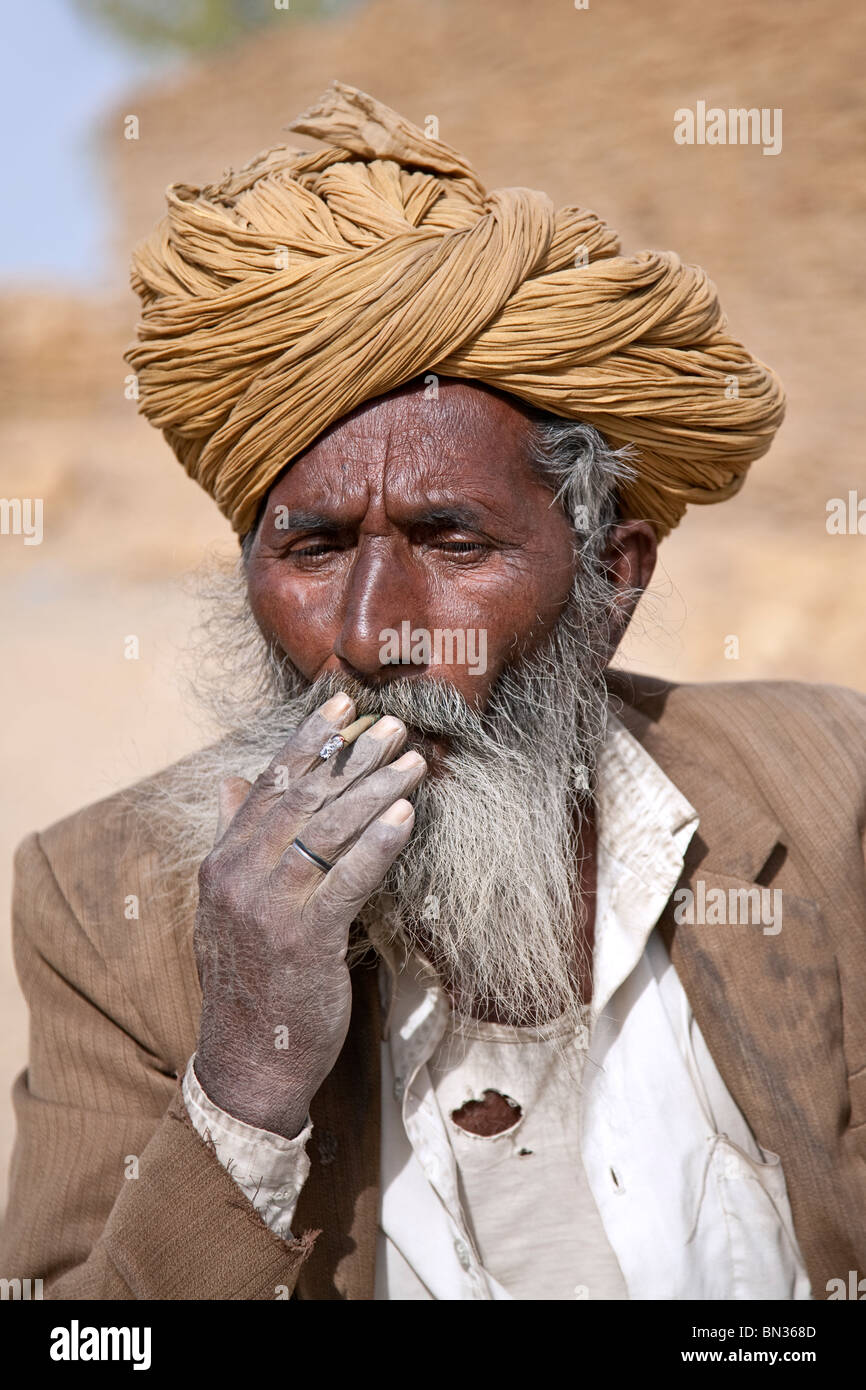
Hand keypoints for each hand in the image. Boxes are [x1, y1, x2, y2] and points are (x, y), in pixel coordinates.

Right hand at [192, 692, 424, 1137]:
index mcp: (223, 862)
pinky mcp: (305, 938)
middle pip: (304, 798)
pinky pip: (347, 879)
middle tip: (395, 727)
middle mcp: (239, 876)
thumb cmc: (251, 980)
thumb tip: (232, 782)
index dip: (308, 740)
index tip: (341, 703)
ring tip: (413, 763)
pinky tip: (406, 818)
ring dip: (376, 790)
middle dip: (353, 756)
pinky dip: (378, 845)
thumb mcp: (228, 905)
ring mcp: (269, 906)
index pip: (269, 784)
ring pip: (329, 830)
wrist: (248, 1060)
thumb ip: (234, 839)